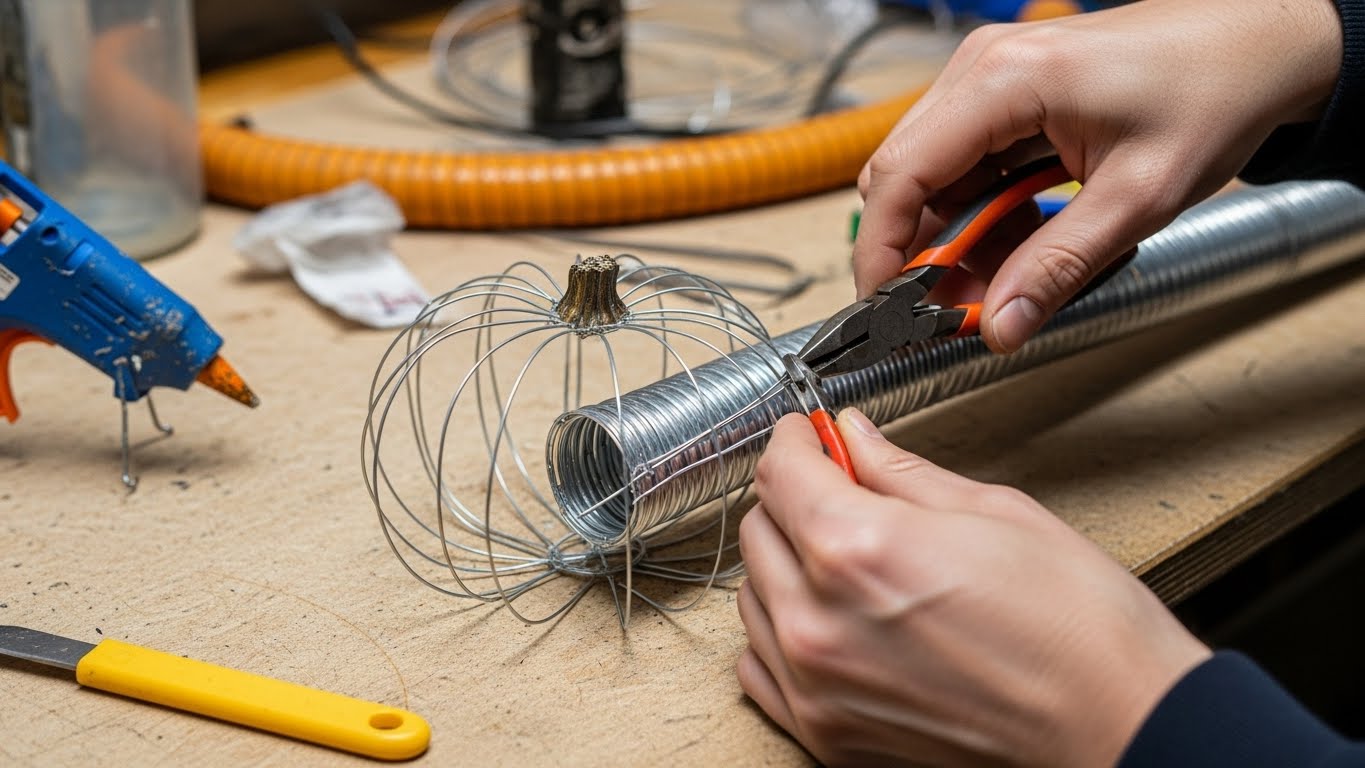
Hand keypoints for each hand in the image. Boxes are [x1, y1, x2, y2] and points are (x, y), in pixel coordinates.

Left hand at [737, 411, 1210, 766]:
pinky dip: (781, 633)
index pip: (779, 470)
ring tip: (849, 557)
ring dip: (786, 564)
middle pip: (757, 528)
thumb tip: (854, 437)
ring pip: (753, 596)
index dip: (796, 438)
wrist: (1118, 725)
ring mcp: (816, 686)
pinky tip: (830, 617)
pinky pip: (760, 666)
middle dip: (794, 496)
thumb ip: (900, 471)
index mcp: (858, 550)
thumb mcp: (992, 511)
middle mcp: (819, 623)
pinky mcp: (824, 734)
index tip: (810, 434)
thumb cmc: (1076, 627)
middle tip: (840, 488)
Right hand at [854, 0, 1341, 352]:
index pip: (901, 175)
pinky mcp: (1007, 94)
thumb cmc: (1212, 90)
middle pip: (903, 176)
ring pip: (931, 175)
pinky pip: (966, 165)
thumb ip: (1058, 268)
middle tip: (946, 309)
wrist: (1261, 44)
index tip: (887, 309)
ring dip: (952, 237)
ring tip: (995, 283)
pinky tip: (1015, 245)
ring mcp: (991, 78)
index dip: (882, 252)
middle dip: (917, 251)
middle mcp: (983, 70)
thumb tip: (998, 326)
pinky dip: (979, 214)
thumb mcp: (1137, 198)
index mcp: (1004, 81)